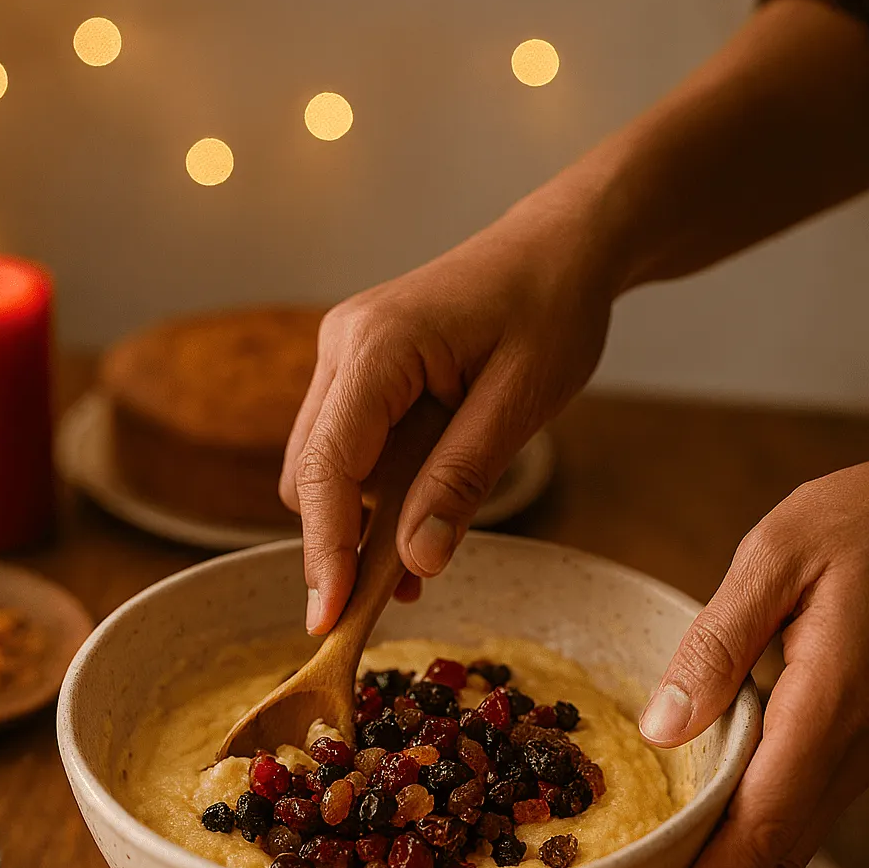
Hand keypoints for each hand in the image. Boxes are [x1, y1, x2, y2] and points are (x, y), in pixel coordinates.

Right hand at [279, 178, 617, 632]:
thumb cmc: (552, 309)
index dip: (325, 549)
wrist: (559, 249)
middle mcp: (341, 347)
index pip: (327, 467)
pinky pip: (347, 452)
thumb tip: (415, 562)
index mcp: (376, 346)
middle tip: (380, 609)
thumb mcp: (521, 402)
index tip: (329, 618)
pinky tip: (415, 531)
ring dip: (358, 525)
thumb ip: (462, 480)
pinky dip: (374, 498)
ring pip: (321, 470)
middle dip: (336, 546)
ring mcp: (343, 358)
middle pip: (308, 475)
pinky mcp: (358, 375)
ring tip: (412, 573)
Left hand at [611, 463, 868, 867]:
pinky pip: (793, 825)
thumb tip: (662, 729)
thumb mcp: (780, 556)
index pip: (755, 837)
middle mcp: (842, 751)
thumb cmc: (861, 522)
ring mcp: (850, 754)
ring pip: (784, 857)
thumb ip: (719, 641)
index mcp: (821, 713)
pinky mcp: (844, 743)